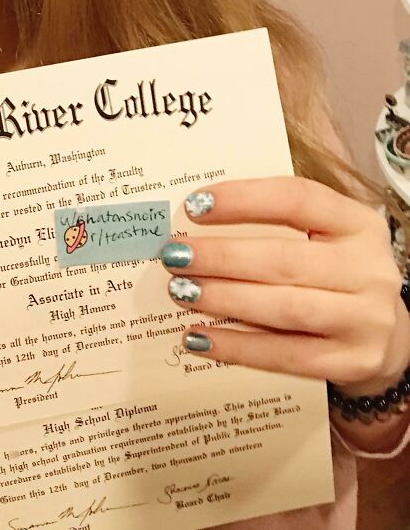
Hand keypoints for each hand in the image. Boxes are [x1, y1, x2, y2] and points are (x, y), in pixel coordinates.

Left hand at [161, 177, 409, 395]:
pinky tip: (197, 337)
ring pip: (284, 308)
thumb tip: (196, 220)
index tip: (195, 204)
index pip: (298, 199)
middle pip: (284, 260)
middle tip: (175, 255)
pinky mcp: (353, 362)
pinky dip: (236, 346)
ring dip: (224, 299)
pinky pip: (285, 355)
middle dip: (221, 257)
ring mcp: (366, 319)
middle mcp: (369, 269)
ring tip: (181, 291)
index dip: (244, 199)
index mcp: (357, 223)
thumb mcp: (322, 238)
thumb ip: (273, 225)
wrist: (386, 335)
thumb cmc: (333, 274)